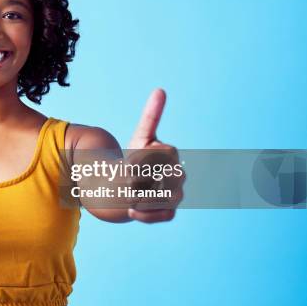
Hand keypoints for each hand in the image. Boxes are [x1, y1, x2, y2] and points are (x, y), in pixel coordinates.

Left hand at [126, 88, 184, 222]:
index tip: (130, 157)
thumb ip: (151, 116)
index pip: (159, 155)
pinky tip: (131, 209)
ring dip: (137, 196)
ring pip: (158, 197)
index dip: (140, 157)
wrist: (127, 185)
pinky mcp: (168, 213)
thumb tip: (161, 90)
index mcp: (172, 155)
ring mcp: (176, 196)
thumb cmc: (135, 158)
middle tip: (126, 176)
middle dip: (137, 177)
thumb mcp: (140, 136)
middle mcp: (179, 176)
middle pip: (159, 177)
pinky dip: (143, 214)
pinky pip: (158, 215)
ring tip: (127, 191)